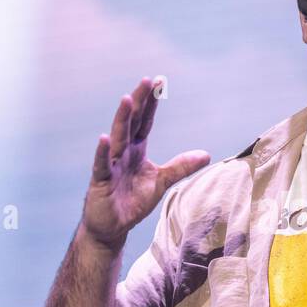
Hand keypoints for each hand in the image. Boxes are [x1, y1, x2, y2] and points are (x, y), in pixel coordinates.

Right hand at [82, 77, 210, 248]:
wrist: (113, 226)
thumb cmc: (133, 201)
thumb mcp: (162, 182)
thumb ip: (180, 167)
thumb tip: (206, 154)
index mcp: (136, 149)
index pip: (144, 121)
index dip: (151, 102)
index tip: (158, 81)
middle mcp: (122, 152)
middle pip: (130, 122)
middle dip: (138, 101)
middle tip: (146, 80)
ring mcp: (110, 165)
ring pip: (117, 138)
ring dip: (121, 118)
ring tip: (127, 99)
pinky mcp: (100, 181)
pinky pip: (102, 165)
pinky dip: (102, 152)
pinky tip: (104, 138)